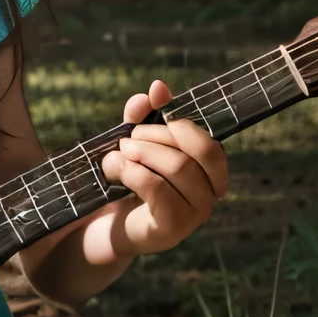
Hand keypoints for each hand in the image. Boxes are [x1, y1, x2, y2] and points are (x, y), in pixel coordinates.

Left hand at [90, 79, 228, 263]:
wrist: (107, 225)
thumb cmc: (128, 180)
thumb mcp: (136, 142)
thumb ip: (146, 114)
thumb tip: (158, 87)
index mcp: (210, 173)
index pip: (210, 144)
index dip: (181, 125)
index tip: (151, 115)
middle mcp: (210, 195)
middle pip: (193, 152)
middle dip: (155, 136)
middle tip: (126, 139)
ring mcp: (194, 215)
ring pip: (176, 167)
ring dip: (139, 152)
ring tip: (117, 154)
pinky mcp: (171, 228)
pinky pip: (156, 188)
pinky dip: (130, 171)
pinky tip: (113, 170)